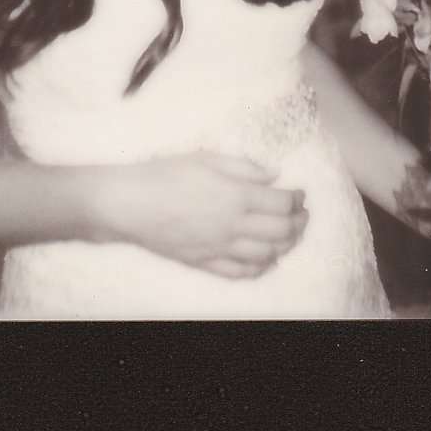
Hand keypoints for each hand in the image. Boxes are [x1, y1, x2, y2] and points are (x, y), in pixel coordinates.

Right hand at [100, 152, 308, 278]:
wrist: (128, 203)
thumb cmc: (164, 174)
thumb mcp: (205, 158)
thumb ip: (244, 166)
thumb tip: (274, 174)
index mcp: (235, 196)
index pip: (282, 203)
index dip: (297, 198)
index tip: (300, 192)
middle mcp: (232, 226)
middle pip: (282, 232)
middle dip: (299, 223)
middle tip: (302, 214)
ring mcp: (219, 248)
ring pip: (267, 255)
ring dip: (286, 245)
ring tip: (290, 235)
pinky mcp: (204, 262)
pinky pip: (241, 273)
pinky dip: (261, 268)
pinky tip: (267, 260)